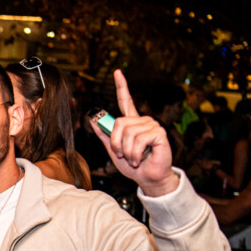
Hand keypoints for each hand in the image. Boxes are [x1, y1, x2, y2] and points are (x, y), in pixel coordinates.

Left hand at [90, 70, 179, 196]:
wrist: (148, 178)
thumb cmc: (133, 166)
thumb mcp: (114, 151)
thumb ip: (104, 135)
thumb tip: (92, 120)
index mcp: (132, 123)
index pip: (126, 100)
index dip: (121, 86)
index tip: (117, 72)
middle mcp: (142, 121)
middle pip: (119, 123)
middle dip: (116, 143)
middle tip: (123, 154)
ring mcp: (152, 125)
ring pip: (128, 132)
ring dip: (127, 151)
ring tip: (134, 158)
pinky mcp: (159, 133)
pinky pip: (138, 139)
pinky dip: (135, 152)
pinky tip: (140, 158)